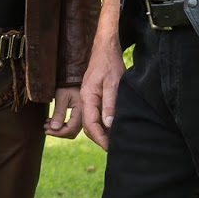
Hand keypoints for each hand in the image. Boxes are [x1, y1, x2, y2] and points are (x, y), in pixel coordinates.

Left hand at [45, 86, 82, 137]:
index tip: (46, 129)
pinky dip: (62, 126)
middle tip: (45, 127)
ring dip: (59, 130)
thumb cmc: (67, 85)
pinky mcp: (79, 116)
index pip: (71, 129)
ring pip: (71, 130)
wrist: (73, 78)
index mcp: (82, 112)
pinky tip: (52, 121)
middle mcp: (84, 116)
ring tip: (47, 124)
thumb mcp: (61, 97)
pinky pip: (72, 126)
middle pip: (71, 132)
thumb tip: (54, 128)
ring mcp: (83, 117)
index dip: (57, 132)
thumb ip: (59, 113)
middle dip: (57, 132)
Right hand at [80, 33, 124, 149]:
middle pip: (88, 126)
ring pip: (90, 121)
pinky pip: (94, 114)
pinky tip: (111, 127)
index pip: (91, 125)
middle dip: (99, 139)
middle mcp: (84, 100)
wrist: (105, 49)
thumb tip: (108, 125)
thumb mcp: (113, 84)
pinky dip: (101, 124)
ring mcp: (87, 98)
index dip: (100, 138)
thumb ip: (110, 104)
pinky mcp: (92, 96)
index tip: (110, 148)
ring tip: (113, 140)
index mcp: (87, 98)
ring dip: (100, 132)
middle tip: (113, 147)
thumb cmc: (109, 64)